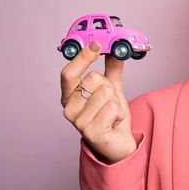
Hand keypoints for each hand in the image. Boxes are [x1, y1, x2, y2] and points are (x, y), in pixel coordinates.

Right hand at [60, 41, 136, 163]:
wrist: (118, 144)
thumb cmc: (110, 117)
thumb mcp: (112, 90)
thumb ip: (112, 71)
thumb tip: (115, 51)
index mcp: (69, 96)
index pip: (68, 73)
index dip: (82, 57)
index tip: (97, 45)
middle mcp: (68, 109)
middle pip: (94, 79)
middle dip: (109, 88)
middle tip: (109, 102)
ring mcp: (78, 122)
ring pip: (106, 93)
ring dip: (116, 102)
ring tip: (111, 114)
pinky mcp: (91, 133)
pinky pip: (113, 109)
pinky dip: (119, 114)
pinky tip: (113, 123)